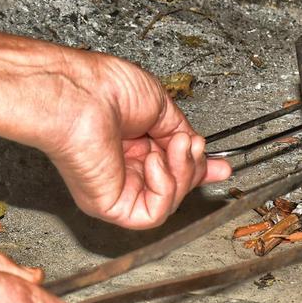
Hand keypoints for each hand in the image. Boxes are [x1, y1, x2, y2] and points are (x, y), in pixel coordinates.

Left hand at [42, 49, 231, 228]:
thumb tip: (199, 149)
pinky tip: (153, 161)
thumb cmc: (105, 89)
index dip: (198, 169)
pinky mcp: (110, 206)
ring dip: (182, 173)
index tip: (221, 167)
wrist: (80, 93)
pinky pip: (153, 214)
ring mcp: (117, 189)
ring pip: (169, 202)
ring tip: (174, 145)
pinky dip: (165, 188)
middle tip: (190, 143)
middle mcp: (123, 169)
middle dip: (194, 167)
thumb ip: (181, 133)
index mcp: (132, 146)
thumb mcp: (160, 107)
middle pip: (177, 186)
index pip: (172, 169)